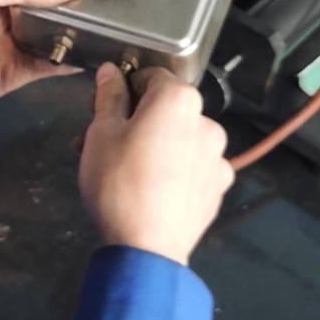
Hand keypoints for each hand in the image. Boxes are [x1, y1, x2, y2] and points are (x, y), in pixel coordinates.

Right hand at [79, 67, 232, 264]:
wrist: (146, 248)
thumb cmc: (118, 182)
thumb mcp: (100, 133)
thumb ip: (108, 96)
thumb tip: (111, 72)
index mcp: (179, 100)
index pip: (149, 77)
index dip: (123, 90)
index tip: (103, 112)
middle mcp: (207, 122)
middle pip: (165, 111)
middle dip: (134, 122)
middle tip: (101, 146)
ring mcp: (218, 157)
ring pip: (179, 140)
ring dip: (154, 146)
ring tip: (122, 173)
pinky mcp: (219, 188)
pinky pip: (192, 168)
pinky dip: (174, 171)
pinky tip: (152, 191)